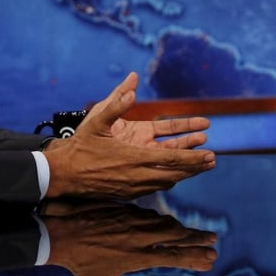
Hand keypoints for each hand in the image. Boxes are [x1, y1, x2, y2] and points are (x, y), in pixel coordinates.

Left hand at [42, 199, 217, 275]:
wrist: (62, 232)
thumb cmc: (79, 261)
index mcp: (137, 256)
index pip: (173, 256)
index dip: (194, 257)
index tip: (210, 258)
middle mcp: (140, 237)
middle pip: (176, 237)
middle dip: (197, 240)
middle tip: (213, 241)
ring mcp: (133, 221)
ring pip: (164, 224)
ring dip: (182, 230)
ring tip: (198, 234)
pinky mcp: (125, 209)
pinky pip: (149, 214)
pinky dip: (162, 220)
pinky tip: (169, 223)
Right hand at [43, 72, 216, 199]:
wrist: (63, 175)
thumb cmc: (80, 146)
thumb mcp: (96, 120)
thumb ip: (116, 101)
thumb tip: (132, 83)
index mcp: (134, 157)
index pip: (171, 158)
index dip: (192, 158)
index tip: (209, 155)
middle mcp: (137, 175)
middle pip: (174, 173)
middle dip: (194, 167)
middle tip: (212, 161)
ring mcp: (132, 186)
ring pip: (165, 181)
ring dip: (183, 174)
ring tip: (198, 167)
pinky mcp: (127, 192)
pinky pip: (153, 187)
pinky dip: (166, 180)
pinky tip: (172, 175)